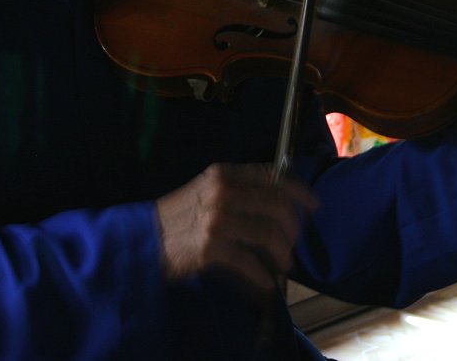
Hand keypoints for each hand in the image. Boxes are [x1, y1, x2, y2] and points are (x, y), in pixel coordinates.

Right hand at [154, 163, 317, 290]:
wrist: (143, 241)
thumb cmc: (176, 218)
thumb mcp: (204, 191)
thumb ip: (234, 190)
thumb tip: (274, 201)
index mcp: (222, 174)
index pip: (272, 175)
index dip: (298, 190)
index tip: (313, 205)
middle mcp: (222, 191)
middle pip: (277, 205)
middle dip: (293, 228)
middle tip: (293, 245)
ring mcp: (217, 219)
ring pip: (269, 233)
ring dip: (283, 253)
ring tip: (284, 265)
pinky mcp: (211, 247)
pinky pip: (250, 262)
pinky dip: (262, 276)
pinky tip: (266, 282)